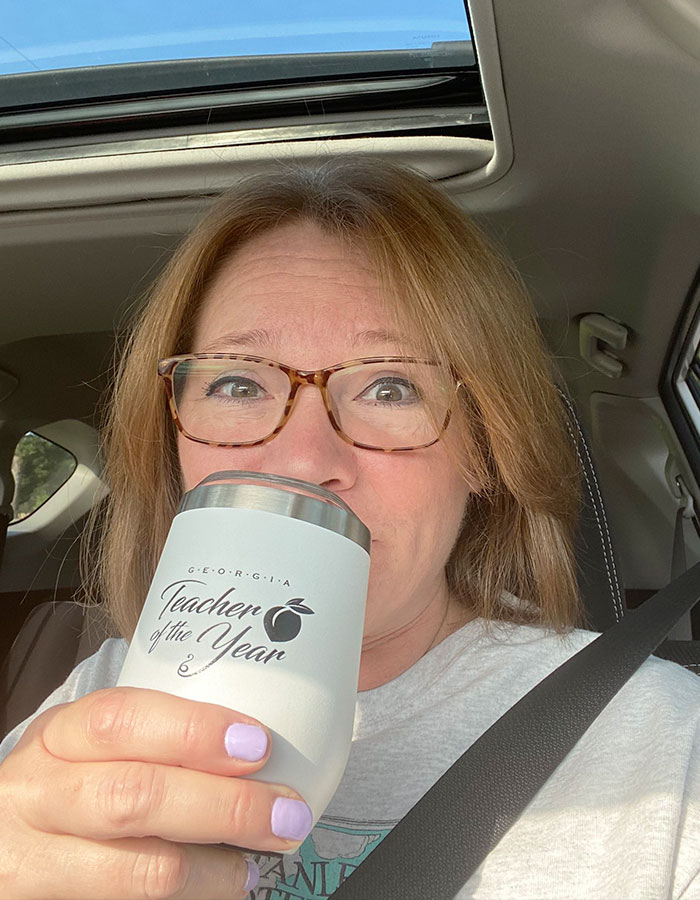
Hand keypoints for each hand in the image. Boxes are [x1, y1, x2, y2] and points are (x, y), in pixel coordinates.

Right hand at [0, 687, 313, 898]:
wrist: (1, 845)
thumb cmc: (66, 787)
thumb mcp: (89, 749)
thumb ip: (152, 741)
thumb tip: (256, 745)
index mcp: (57, 736)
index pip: (120, 719)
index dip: (193, 730)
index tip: (258, 743)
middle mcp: (36, 796)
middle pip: (135, 797)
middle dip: (224, 805)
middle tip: (285, 813)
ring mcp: (34, 863)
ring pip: (138, 870)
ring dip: (214, 870)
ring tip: (256, 865)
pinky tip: (218, 891)